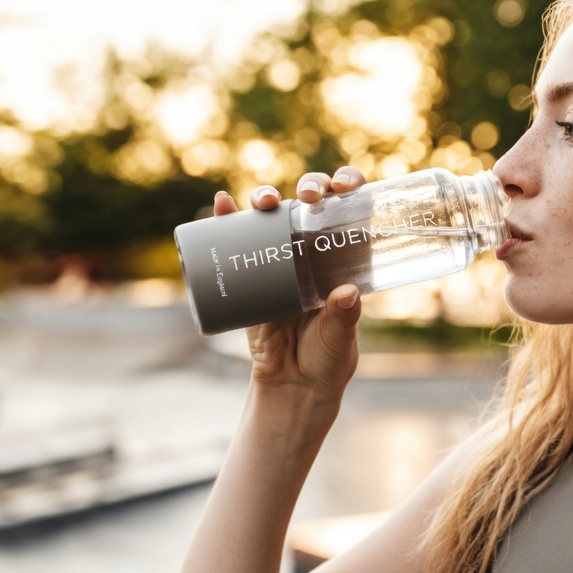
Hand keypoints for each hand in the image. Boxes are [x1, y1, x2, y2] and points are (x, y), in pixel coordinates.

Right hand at [213, 166, 367, 401]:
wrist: (292, 386)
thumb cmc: (327, 360)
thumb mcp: (340, 339)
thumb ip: (343, 318)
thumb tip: (346, 293)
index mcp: (344, 260)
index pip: (351, 212)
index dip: (349, 187)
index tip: (344, 185)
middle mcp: (314, 253)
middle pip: (312, 205)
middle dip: (310, 187)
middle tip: (308, 197)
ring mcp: (282, 261)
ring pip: (275, 217)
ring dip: (266, 197)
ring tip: (264, 201)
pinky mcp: (251, 277)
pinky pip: (237, 242)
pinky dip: (227, 220)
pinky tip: (221, 204)